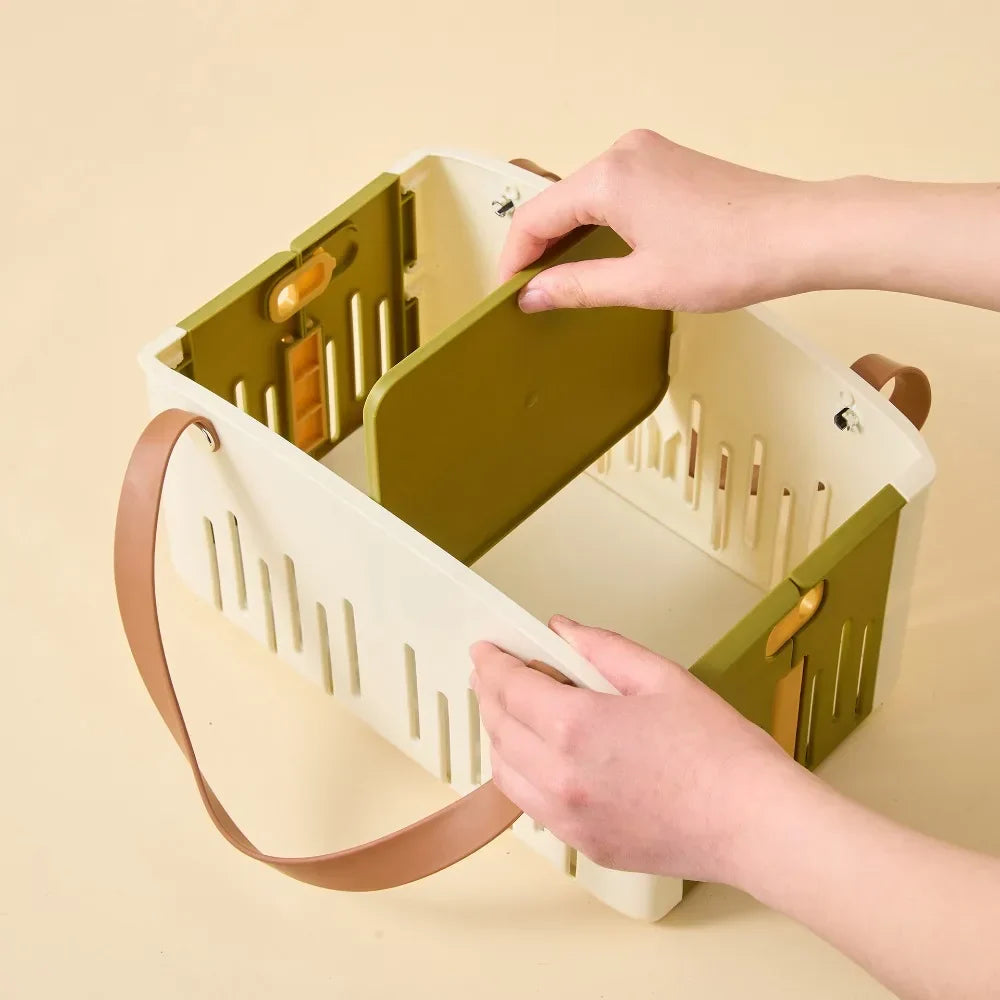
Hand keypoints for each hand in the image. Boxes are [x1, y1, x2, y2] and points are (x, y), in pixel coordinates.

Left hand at [470, 615, 799, 886]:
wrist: (755, 824)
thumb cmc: (718, 749)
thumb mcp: (661, 677)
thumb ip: (601, 648)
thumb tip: (562, 631)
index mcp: (575, 726)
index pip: (509, 687)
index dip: (491, 663)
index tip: (484, 649)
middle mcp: (559, 775)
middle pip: (499, 728)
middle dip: (491, 694)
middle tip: (495, 674)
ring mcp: (568, 817)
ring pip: (505, 772)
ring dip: (501, 736)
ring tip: (515, 713)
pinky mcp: (584, 844)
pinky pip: (532, 805)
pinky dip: (522, 774)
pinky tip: (542, 758)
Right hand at [502, 128, 999, 313]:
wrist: (800, 234)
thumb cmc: (732, 257)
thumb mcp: (641, 284)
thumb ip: (577, 286)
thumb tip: (535, 293)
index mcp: (609, 178)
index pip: (533, 217)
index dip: (513, 259)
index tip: (509, 294)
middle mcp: (623, 153)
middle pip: (556, 203)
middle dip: (538, 249)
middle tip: (531, 295)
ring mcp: (649, 153)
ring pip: (584, 197)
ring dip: (568, 238)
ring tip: (561, 283)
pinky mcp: (669, 163)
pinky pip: (613, 192)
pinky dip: (597, 224)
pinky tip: (600, 257)